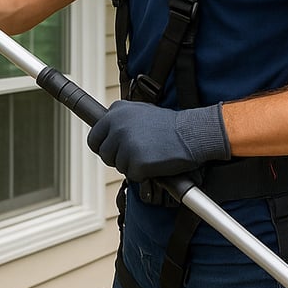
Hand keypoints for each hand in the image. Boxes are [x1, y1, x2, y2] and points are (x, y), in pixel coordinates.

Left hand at [86, 100, 230, 179]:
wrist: (193, 133)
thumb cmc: (170, 125)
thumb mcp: (141, 112)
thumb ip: (121, 121)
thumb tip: (107, 134)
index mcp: (115, 111)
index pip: (94, 137)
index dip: (103, 147)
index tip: (112, 151)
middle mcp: (117, 126)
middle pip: (103, 153)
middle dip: (116, 158)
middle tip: (135, 156)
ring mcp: (126, 144)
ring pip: (118, 165)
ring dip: (132, 166)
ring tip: (150, 154)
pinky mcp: (137, 162)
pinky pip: (133, 175)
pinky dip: (144, 174)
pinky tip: (156, 162)